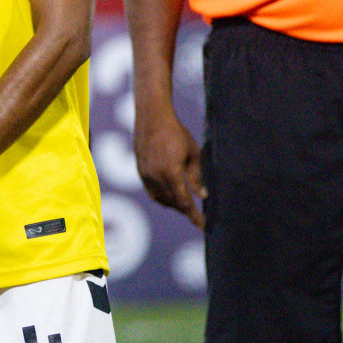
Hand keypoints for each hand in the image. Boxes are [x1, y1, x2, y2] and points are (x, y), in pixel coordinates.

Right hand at [134, 107, 205, 228]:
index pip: (184, 202)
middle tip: (196, 214)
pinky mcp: (140, 170)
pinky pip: (151, 191)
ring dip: (173, 204)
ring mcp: (145, 174)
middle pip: (172, 202)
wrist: (152, 117)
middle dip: (185, 209)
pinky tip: (169, 195)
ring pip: (160, 199)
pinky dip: (161, 197)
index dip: (194, 215)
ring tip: (184, 205)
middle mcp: (155, 176)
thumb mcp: (193, 154)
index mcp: (171, 172)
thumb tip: (202, 196)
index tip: (202, 224)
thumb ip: (197, 177)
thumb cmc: (176, 133)